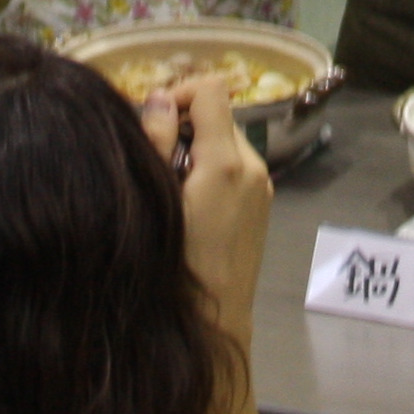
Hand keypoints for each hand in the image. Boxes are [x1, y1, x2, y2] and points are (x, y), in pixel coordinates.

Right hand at [144, 73, 270, 337]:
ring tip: (168, 185)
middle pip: (218, 114)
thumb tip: (160, 100)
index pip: (211, 91)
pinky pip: (234, 166)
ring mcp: (262, 187)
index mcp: (228, 163)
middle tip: (152, 158)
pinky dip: (210, 168)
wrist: (216, 323)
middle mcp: (254, 168)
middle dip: (183, 125)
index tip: (151, 120)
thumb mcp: (159, 200)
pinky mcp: (262, 204)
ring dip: (195, 147)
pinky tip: (188, 203)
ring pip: (225, 141)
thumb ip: (158, 143)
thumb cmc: (180, 269)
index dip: (178, 94)